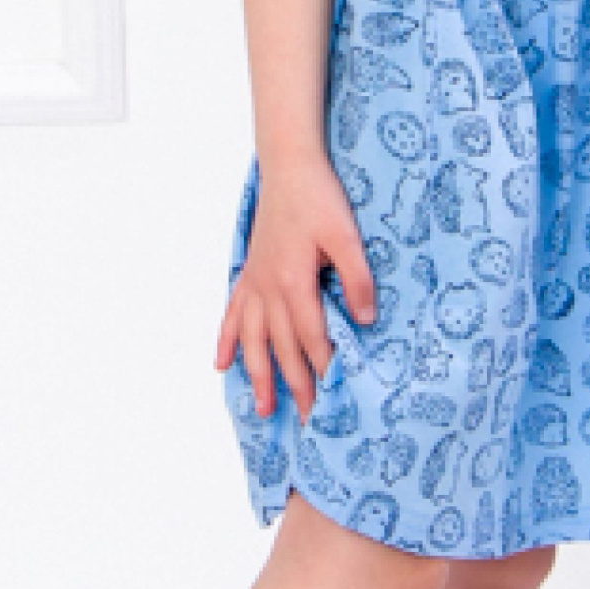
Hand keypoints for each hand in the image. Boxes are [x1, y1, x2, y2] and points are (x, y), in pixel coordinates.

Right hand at [214, 155, 378, 425]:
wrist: (288, 167)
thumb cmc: (319, 198)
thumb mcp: (347, 234)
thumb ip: (356, 277)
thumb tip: (367, 319)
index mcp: (294, 282)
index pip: (311, 337)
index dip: (323, 369)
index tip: (334, 399)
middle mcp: (268, 289)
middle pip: (282, 348)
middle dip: (295, 386)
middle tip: (306, 420)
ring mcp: (255, 283)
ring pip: (254, 340)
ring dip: (258, 375)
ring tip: (263, 408)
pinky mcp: (249, 273)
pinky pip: (233, 315)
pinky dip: (228, 341)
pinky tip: (222, 364)